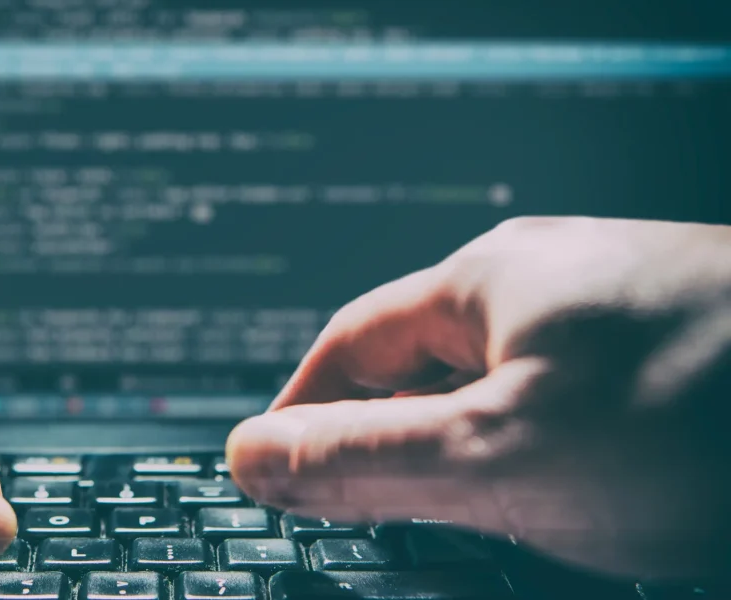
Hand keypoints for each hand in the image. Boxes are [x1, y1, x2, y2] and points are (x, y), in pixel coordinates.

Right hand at [227, 216, 730, 579]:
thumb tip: (253, 457)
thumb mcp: (502, 456)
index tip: (277, 479)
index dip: (299, 415)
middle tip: (375, 526)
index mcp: (488, 280)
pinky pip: (578, 415)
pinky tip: (576, 516)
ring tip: (478, 532)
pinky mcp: (680, 364)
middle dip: (386, 446)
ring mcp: (622, 319)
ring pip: (504, 399)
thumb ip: (364, 457)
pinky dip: (551, 468)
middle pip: (424, 371)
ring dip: (473, 464)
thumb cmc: (709, 414)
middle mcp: (552, 283)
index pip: (347, 346)